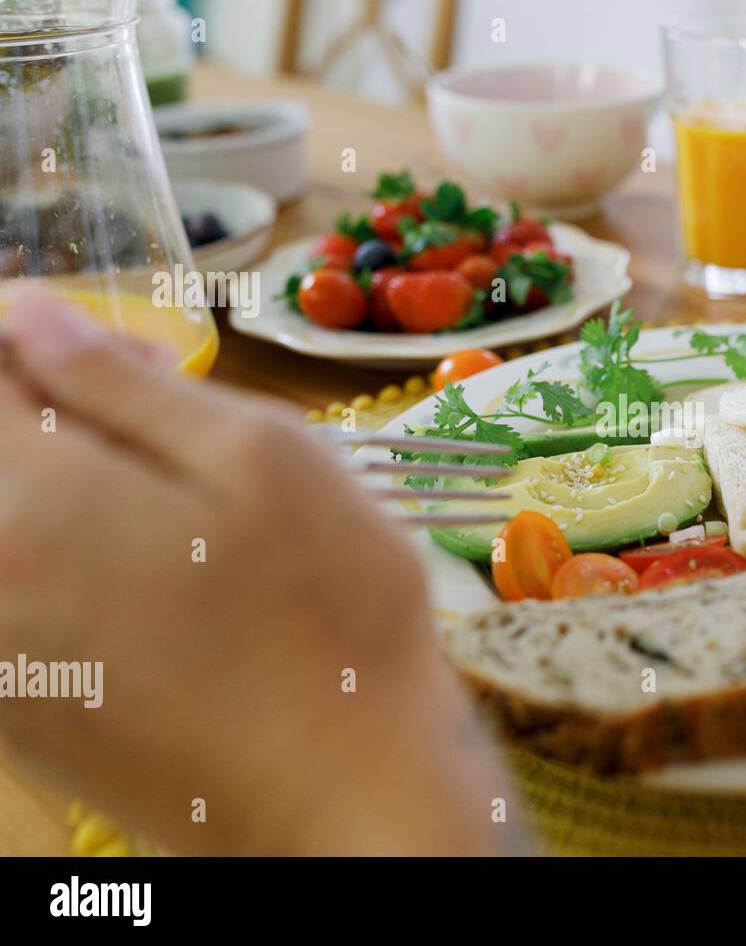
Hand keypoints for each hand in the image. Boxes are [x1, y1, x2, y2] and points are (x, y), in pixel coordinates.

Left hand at [0, 287, 520, 854]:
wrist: (344, 794)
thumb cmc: (332, 610)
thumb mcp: (265, 458)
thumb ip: (127, 382)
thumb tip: (30, 319)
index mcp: (27, 501)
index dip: (39, 336)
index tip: (126, 356)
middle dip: (47, 414)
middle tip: (161, 431)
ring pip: (3, 528)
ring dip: (57, 490)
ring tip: (169, 512)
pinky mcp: (16, 716)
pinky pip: (11, 601)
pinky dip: (56, 563)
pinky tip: (154, 588)